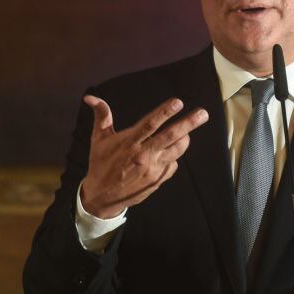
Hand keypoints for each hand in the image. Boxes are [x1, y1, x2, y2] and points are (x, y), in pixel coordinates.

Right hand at [80, 95, 208, 218]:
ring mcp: (153, 168)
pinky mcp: (159, 179)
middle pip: (170, 136)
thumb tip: (90, 97)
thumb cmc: (101, 163)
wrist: (102, 196)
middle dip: (188, 124)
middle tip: (203, 113)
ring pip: (177, 150)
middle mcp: (144, 154)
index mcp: (129, 142)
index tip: (179, 102)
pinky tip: (164, 155)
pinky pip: (172, 163)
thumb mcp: (99, 139)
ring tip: (186, 133)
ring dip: (185, 139)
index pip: (150, 124)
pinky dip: (172, 156)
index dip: (165, 112)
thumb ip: (102, 116)